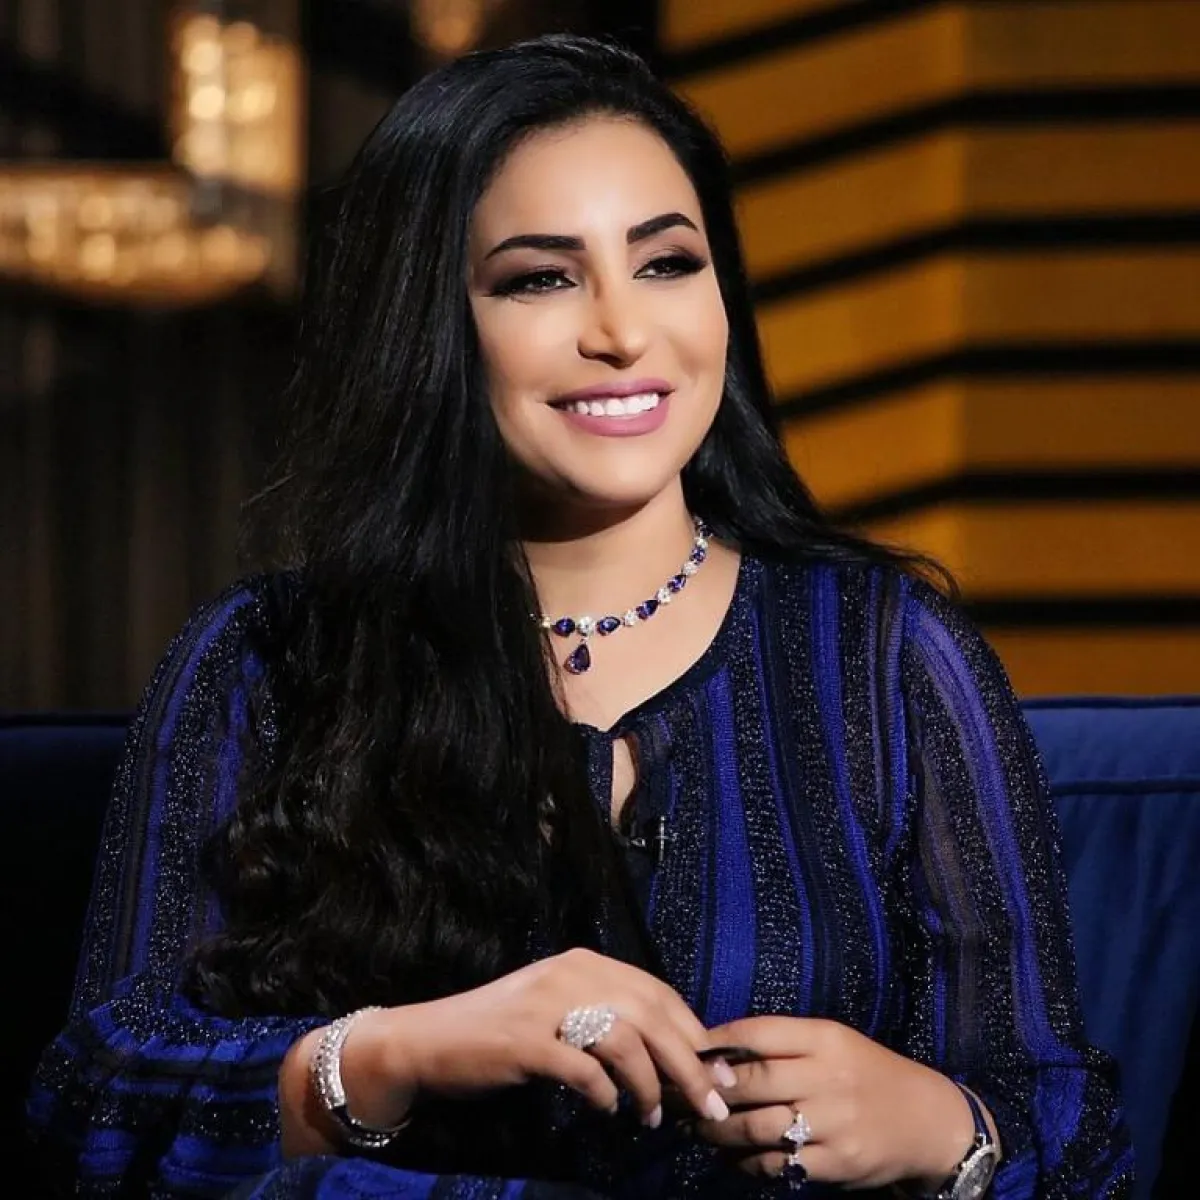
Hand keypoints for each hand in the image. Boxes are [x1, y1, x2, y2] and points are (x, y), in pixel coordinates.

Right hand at [346, 948, 730, 1130]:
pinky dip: (604, 1094)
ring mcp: (546, 1005)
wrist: (429, 1040)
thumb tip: (676, 1059)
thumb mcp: (562, 1011)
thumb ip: (610, 1022)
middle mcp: (570, 974)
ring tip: (654, 1117)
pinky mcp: (525, 1041)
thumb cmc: (503, 1031)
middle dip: (689, 1065)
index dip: (694, 1032)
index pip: (658, 992)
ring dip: (649, 1086)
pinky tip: (607, 1110)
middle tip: (711, 1105)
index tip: (718, 1072)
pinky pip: (583, 1070)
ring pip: (625, 1042)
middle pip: (651, 1016)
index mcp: (586, 962)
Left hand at [692, 1016, 974, 1189]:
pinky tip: (732, 1157)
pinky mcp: (835, 1163)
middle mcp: (827, 1077)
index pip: (758, 1033)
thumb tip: (720, 1049)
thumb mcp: (834, 1042)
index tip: (690, 1052)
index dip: (717, 1043)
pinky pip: (777, 1164)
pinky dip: (747, 1162)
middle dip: (709, 1089)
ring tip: (697, 1128)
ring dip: (718, 1130)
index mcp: (825, 1038)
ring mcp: (832, 1123)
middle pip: (751, 1081)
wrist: (926, 1120)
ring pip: (756, 1127)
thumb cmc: (868, 1073)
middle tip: (680, 1095)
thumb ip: (784, 1043)